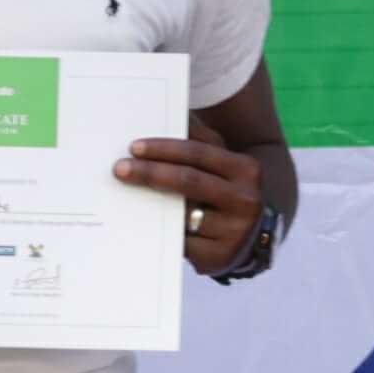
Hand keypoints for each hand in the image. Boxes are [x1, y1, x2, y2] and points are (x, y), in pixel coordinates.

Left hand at [115, 132, 266, 276]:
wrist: (252, 238)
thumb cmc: (227, 192)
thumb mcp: (223, 165)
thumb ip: (200, 140)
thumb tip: (172, 114)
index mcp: (246, 169)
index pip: (199, 153)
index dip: (164, 149)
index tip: (134, 147)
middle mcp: (245, 200)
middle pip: (188, 181)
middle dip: (150, 172)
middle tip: (120, 168)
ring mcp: (233, 232)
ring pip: (182, 214)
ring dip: (152, 204)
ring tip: (126, 194)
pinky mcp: (218, 258)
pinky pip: (181, 243)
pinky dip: (161, 232)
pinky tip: (145, 223)